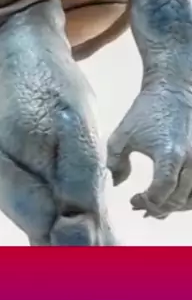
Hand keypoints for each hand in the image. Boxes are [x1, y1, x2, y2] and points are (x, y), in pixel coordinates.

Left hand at [107, 83, 191, 218]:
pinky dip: (187, 198)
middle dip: (157, 208)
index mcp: (169, 156)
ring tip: (156, 206)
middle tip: (141, 207)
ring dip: (174, 207)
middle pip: (177, 200)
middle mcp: (190, 161)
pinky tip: (172, 197)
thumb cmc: (146, 112)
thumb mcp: (123, 135)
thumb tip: (117, 184)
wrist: (173, 91)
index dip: (145, 202)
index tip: (132, 199)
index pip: (161, 194)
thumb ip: (115, 162)